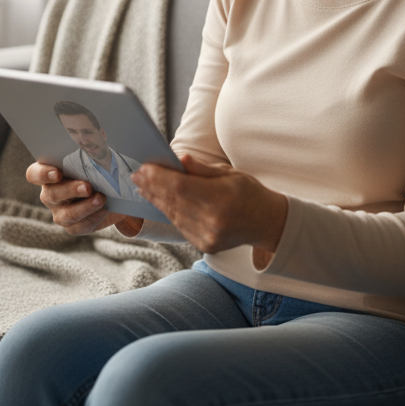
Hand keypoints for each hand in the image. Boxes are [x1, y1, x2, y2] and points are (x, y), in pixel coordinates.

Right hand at [26, 162, 143, 237]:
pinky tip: (105, 209)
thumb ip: (90, 152)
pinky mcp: (72, 226)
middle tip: (87, 186)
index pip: (33, 174)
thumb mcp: (92, 159)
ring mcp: (59, 212)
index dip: (42, 174)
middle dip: (70, 190)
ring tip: (101, 198)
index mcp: (47, 173)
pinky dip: (93, 218)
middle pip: (51, 194)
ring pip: (66, 214)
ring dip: (84, 207)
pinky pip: (79, 226)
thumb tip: (99, 137)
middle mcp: (49, 193)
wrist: (110, 192)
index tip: (57, 173)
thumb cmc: (95, 168)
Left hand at [131, 153, 287, 257]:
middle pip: (173, 201)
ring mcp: (209, 236)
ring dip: (155, 198)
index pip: (180, 187)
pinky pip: (180, 225)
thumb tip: (177, 159)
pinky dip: (168, 211)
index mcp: (222, 199)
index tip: (143, 168)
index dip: (158, 177)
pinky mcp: (205, 245)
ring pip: (173, 214)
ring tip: (142, 186)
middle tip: (136, 174)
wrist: (268, 223)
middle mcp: (214, 221)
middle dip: (151, 186)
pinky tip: (159, 200)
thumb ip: (201, 168)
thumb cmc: (248, 192)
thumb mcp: (229, 173)